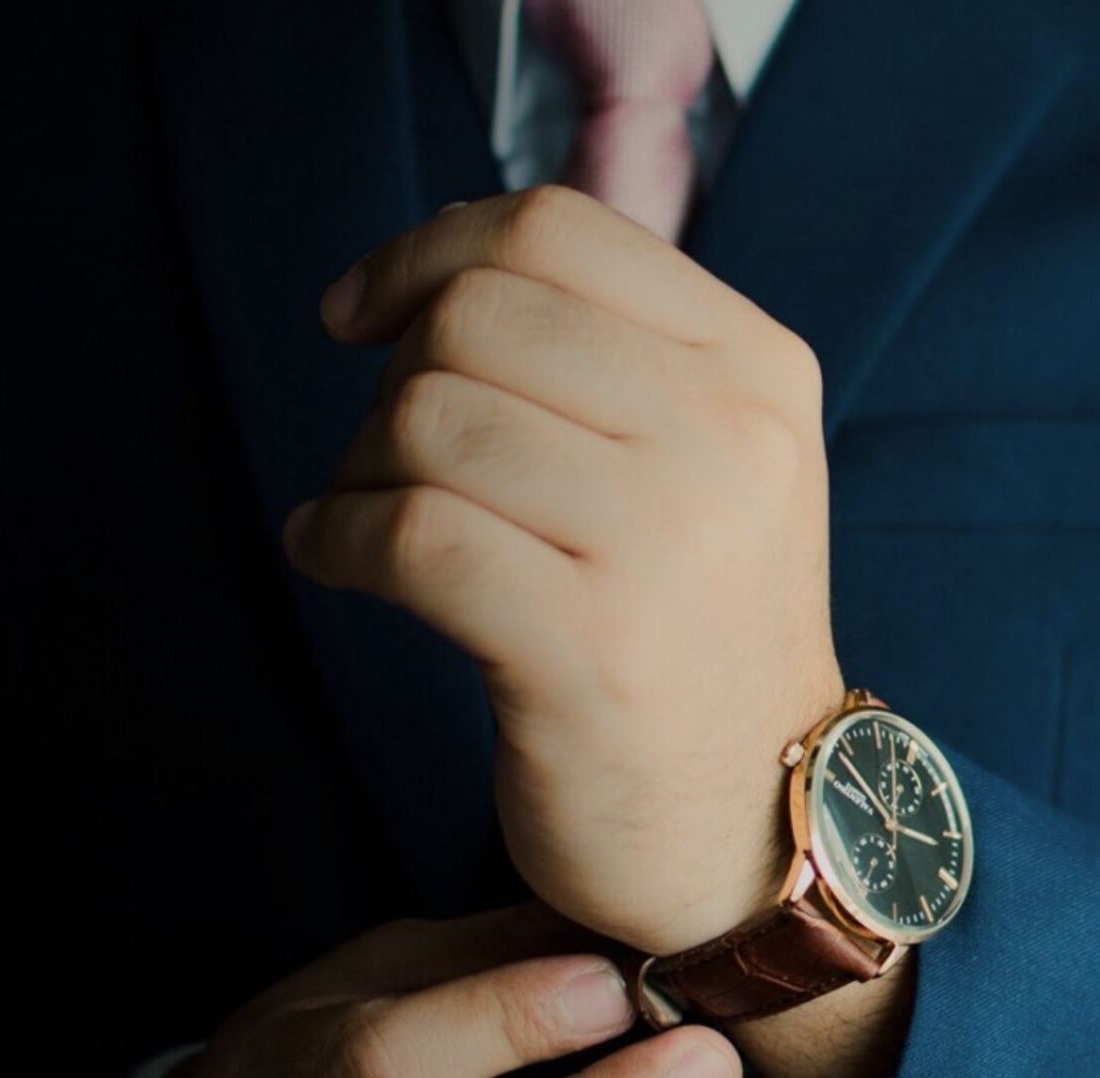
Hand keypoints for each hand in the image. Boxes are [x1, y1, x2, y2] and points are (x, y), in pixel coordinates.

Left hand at [288, 186, 842, 954]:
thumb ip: (613, 351)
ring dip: (360, 468)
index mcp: (759, 372)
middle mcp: (730, 441)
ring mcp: (667, 544)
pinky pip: (405, 534)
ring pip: (429, 419)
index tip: (366, 315)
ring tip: (376, 523)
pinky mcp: (588, 646)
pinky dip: (336, 540)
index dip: (428, 251)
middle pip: (478, 316)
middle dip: (395, 377)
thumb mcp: (714, 462)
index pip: (556, 230)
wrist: (763, 824)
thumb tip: (434, 265)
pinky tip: (336, 561)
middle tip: (395, 458)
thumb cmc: (698, 632)